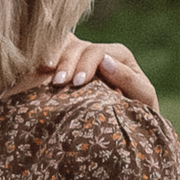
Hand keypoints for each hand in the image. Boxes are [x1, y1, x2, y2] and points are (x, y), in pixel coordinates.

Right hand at [43, 36, 157, 107]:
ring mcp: (80, 60)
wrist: (128, 131)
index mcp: (118, 56)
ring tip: (46, 76)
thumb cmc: (139, 114)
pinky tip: (38, 72)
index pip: (99, 52)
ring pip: (62, 49)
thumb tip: (105, 61)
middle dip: (67, 63)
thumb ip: (129, 80)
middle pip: (78, 48)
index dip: (87, 64)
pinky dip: (43, 62)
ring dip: (53, 61)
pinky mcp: (65, 70)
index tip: (77, 83)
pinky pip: (52, 57)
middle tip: (58, 83)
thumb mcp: (142, 98)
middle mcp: (98, 54)